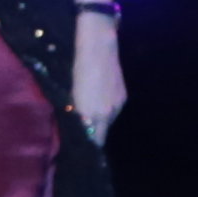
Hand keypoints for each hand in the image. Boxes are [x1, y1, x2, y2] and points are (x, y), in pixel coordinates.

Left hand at [70, 23, 128, 142]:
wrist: (99, 50)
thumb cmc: (79, 71)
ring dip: (100, 120)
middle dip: (94, 133)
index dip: (88, 143)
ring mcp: (118, 105)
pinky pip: (114, 110)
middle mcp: (108, 113)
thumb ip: (79, 113)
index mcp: (92, 114)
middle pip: (102, 132)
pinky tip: (100, 99)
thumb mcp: (74, 95)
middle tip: (83, 130)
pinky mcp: (123, 96)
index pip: (93, 139)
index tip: (82, 146)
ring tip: (90, 111)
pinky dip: (107, 109)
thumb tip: (81, 125)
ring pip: (108, 121)